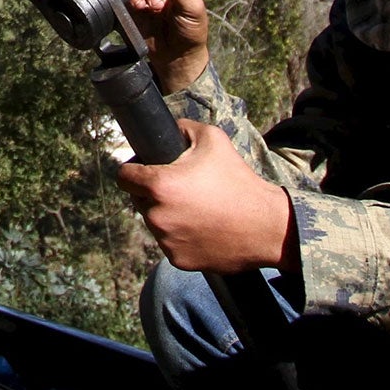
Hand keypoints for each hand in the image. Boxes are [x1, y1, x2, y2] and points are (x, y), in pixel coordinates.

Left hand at [116, 120, 296, 272]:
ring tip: (196, 209)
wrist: (266, 226)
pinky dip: (180, 237)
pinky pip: (170, 244)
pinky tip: (202, 228)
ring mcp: (166, 241)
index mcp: (159, 185)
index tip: (143, 169)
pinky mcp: (179, 260)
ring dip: (167, 216)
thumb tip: (169, 128)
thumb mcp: (213, 139)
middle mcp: (157, 216)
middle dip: (153, 193)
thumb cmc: (239, 181)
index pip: (123, 176)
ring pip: (155, 223)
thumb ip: (183, 128)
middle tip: (181, 189)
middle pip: (139, 200)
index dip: (133, 169)